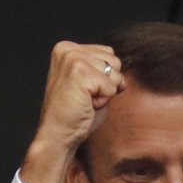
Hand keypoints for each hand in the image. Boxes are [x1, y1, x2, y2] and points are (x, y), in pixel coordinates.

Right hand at [20, 42, 124, 182]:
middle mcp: (68, 50)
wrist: (59, 134)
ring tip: (85, 100)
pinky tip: (86, 105)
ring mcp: (72, 59)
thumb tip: (123, 69)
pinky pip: (111, 86)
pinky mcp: (79, 72)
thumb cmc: (76, 113)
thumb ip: (104, 70)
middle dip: (107, 84)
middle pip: (114, 61)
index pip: (109, 54)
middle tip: (86, 97)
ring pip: (115, 73)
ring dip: (105, 92)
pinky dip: (104, 100)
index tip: (85, 90)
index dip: (105, 78)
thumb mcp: (92, 84)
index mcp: (68, 48)